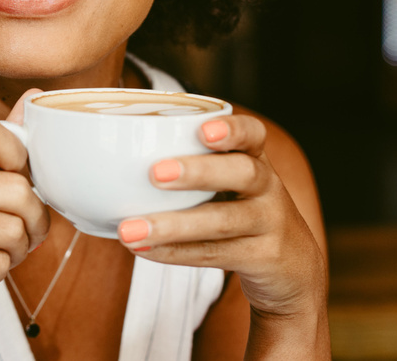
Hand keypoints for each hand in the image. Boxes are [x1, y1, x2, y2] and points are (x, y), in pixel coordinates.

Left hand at [115, 115, 326, 319]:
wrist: (292, 266)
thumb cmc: (239, 211)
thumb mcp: (228, 184)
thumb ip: (188, 165)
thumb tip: (104, 159)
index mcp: (255, 159)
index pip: (253, 134)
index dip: (231, 129)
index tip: (203, 129)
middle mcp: (268, 187)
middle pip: (243, 172)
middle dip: (199, 171)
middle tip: (154, 173)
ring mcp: (270, 224)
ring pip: (224, 221)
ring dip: (173, 225)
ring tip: (129, 230)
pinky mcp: (264, 259)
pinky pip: (217, 254)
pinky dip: (177, 253)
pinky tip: (144, 251)